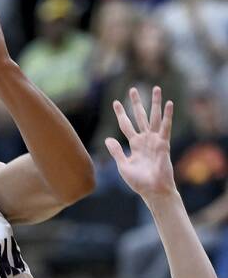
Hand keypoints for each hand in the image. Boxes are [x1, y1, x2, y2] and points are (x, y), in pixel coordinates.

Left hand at [105, 87, 175, 201]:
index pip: (126, 125)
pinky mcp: (163, 144)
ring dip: (155, 102)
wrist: (152, 190)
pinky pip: (165, 127)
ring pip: (154, 117)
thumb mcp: (123, 165)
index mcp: (135, 144)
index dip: (121, 114)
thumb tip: (107, 139)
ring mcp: (155, 140)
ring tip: (156, 88)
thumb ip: (116, 152)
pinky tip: (169, 103)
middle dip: (137, 103)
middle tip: (133, 89)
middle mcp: (145, 139)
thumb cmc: (139, 181)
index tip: (115, 102)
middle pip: (140, 117)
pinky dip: (167, 115)